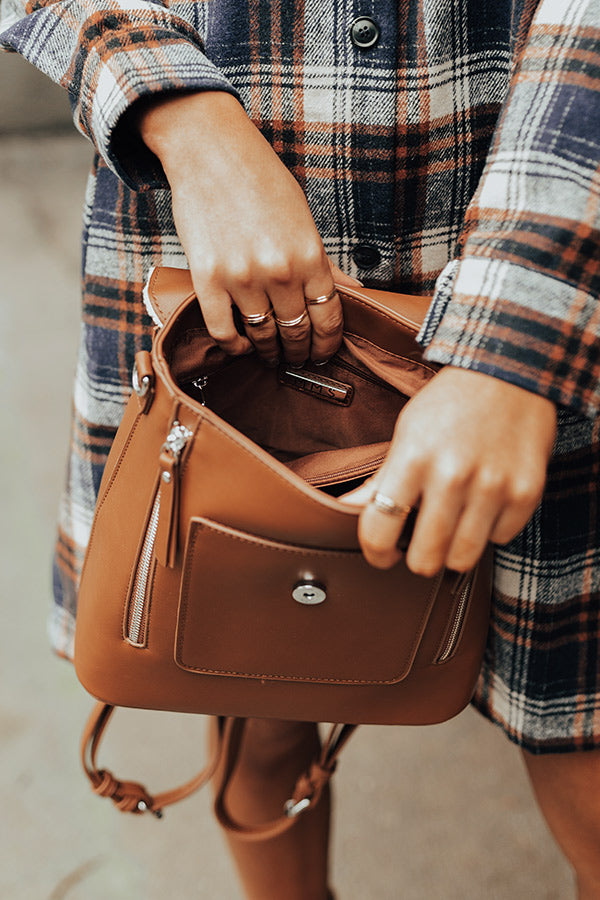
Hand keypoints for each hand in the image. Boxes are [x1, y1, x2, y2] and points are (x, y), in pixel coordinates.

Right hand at [137, 91, 361, 365]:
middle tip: (295, 358)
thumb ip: (325, 262)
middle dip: (299, 352)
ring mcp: (243, 278)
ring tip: (268, 354)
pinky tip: (240, 344)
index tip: (322, 353)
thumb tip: (354, 291)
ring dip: (268, 352)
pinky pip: (223, 331)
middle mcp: (280, 272)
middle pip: (297, 333)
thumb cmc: (260, 180)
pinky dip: (234, 346)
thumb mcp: (303, 218)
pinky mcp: (207, 279)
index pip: (329, 318)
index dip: (328, 344)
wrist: (209, 149)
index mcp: (310, 256)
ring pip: (262, 336)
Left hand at [341, 368, 556, 573]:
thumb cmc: (451, 404)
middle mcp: (452, 476)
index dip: (376, 554)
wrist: (508, 373)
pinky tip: (487, 502)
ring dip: (455, 550)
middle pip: (425, 558)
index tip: (383, 555)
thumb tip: (345, 509)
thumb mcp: (407, 433)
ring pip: (463, 558)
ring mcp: (492, 486)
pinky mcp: (525, 493)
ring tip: (455, 524)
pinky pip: (500, 539)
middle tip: (423, 544)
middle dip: (420, 558)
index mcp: (413, 459)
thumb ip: (380, 479)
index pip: (379, 532)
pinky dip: (492, 529)